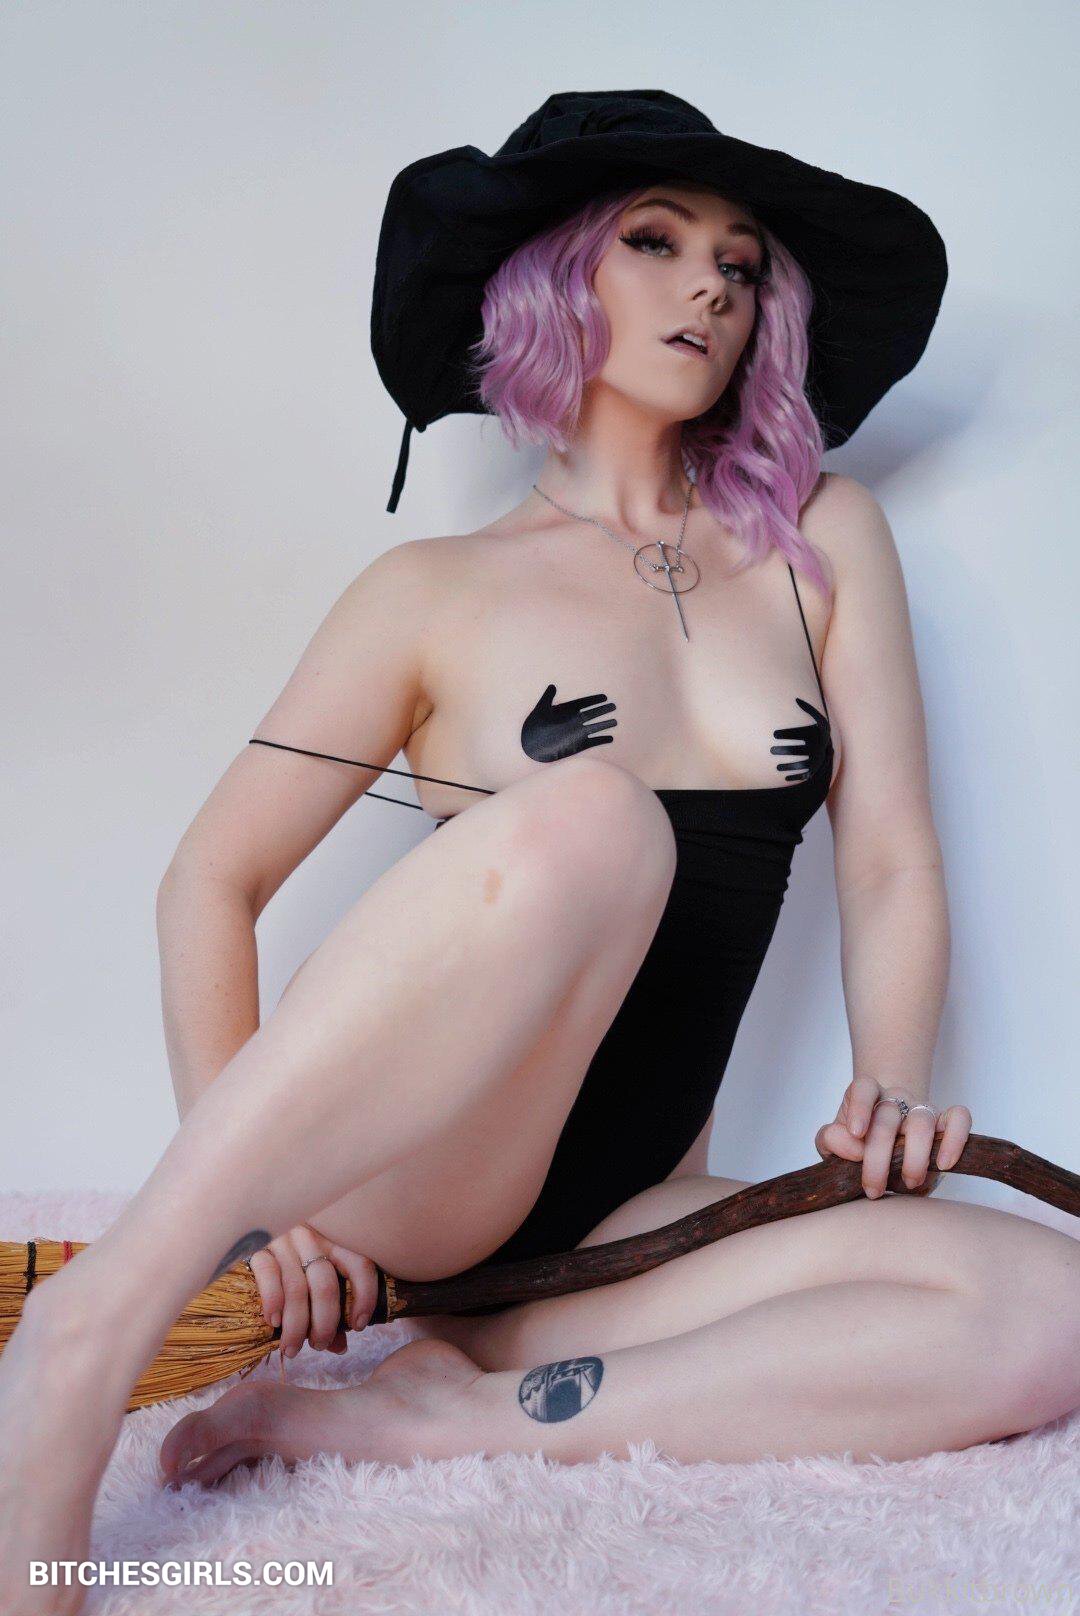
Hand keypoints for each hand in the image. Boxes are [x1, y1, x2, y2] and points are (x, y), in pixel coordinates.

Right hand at [246, 1223, 379, 1358]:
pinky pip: (268, 1275)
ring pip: (297, 1288)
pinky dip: (273, 1302)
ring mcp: (283, 1241)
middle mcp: (310, 1239)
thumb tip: (340, 1346)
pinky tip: (273, 1323)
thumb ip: (327, 1311)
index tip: (358, 1325)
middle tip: (318, 1345)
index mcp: (331, 1243)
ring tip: (292, 1348)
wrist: (243, 1232)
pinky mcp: (256, 1247)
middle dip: (324, 1323)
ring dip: (296, 1325)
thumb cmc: (285, 1267)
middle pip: (325, 1284)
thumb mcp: (310, 1281)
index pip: (359, 1265)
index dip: (364, 1297)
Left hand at [814, 1076, 971, 1198]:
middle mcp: (895, 1098)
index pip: (864, 1087)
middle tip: (873, 1189)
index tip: (857, 1133)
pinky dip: (955, 1138)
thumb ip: (832, 1140)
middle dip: (879, 1156)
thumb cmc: (859, 1145)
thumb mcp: (835, 1143)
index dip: (860, 1107)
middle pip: (888, 1115)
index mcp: (866, 1096)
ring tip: (909, 1182)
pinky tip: (944, 1163)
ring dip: (915, 1156)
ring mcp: (921, 1109)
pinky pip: (959, 1118)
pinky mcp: (945, 1123)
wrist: (888, 1148)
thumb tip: (854, 1146)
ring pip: (922, 1120)